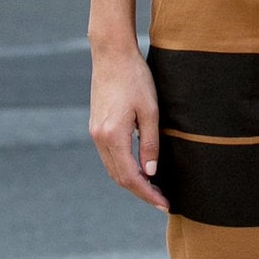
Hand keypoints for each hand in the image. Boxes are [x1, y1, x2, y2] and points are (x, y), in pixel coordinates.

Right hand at [89, 45, 167, 209]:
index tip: (164, 204)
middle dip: (140, 192)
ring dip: (131, 181)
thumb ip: (150, 144)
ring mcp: (95, 132)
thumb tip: (151, 172)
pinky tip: (139, 169)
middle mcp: (99, 138)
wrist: (112, 54)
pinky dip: (123, 167)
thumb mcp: (150, 111)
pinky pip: (109, 156)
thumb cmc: (135, 78)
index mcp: (112, 136)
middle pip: (119, 177)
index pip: (130, 176)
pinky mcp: (96, 126)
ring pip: (112, 168)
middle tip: (162, 201)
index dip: (148, 193)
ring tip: (153, 189)